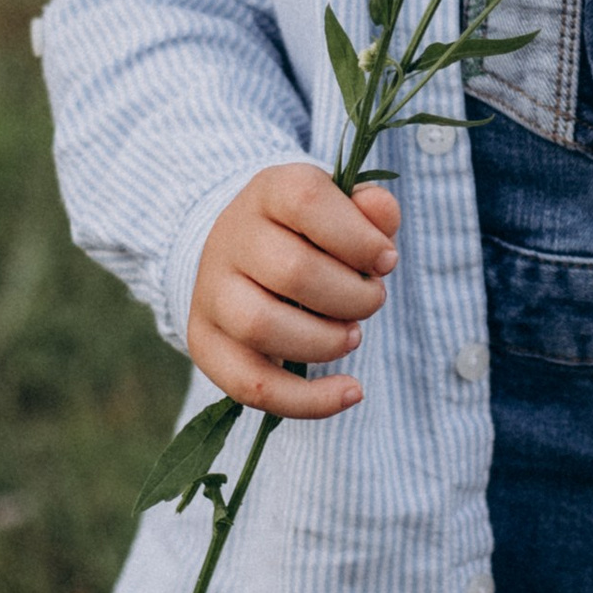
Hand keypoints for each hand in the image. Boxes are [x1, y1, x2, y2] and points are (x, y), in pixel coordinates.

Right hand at [187, 165, 398, 417]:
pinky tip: (350, 392)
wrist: (239, 250)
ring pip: (261, 327)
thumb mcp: (342, 208)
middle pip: (292, 272)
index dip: (358, 237)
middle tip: (372, 299)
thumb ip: (370, 209)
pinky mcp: (206, 343)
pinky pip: (250, 384)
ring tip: (351, 335)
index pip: (307, 201)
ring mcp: (210, 293)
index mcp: (269, 192)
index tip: (386, 260)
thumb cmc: (310, 234)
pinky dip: (308, 400)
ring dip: (326, 342)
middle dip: (352, 297)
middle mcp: (230, 239)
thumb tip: (382, 213)